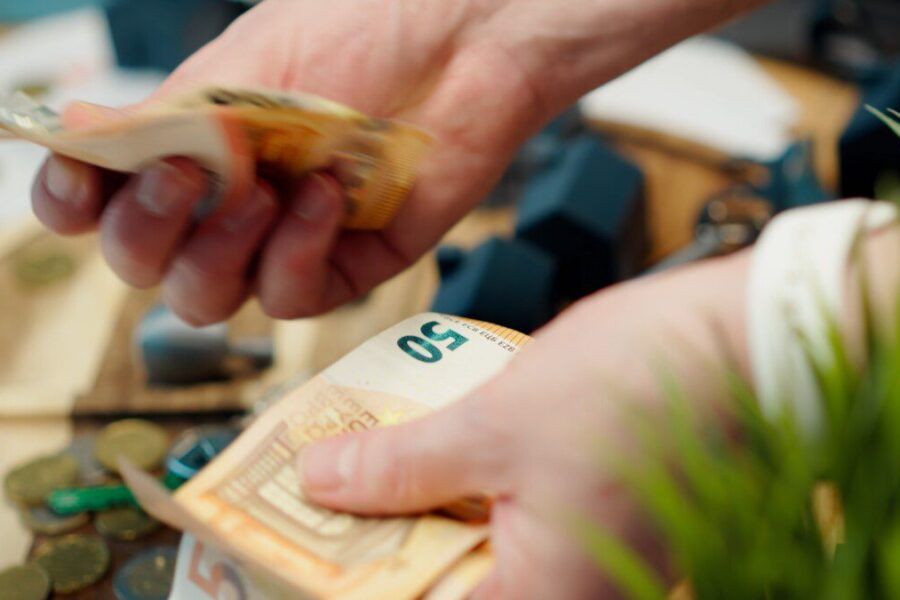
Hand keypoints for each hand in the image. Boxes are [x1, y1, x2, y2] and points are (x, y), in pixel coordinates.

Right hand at [31, 0, 764, 324]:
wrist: (462, 44)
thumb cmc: (359, 35)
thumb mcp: (243, 71)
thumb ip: (164, 120)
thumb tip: (79, 139)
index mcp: (194, 145)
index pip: (106, 201)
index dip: (79, 205)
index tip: (80, 186)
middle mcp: (232, 200)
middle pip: (149, 264)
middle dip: (149, 230)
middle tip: (184, 176)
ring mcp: (289, 239)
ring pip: (211, 298)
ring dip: (222, 248)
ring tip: (265, 188)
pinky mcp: (348, 265)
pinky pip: (293, 296)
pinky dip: (298, 252)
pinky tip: (326, 198)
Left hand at [298, 252, 751, 598]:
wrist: (739, 339)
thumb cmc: (635, 387)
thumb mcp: (492, 423)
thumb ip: (399, 465)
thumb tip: (320, 481)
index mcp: (543, 598)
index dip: (349, 577)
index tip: (295, 543)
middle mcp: (569, 592)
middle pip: (438, 580)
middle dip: (377, 536)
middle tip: (321, 491)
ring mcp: (586, 554)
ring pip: (472, 545)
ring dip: (417, 504)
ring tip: (362, 463)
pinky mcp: (592, 511)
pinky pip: (508, 514)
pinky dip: (463, 485)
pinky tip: (431, 446)